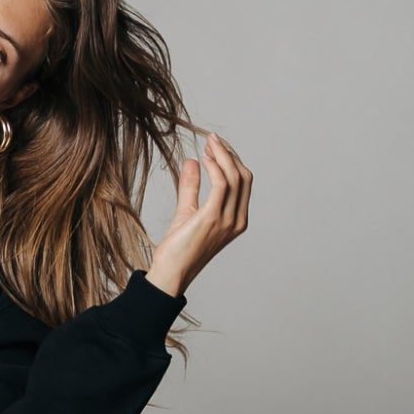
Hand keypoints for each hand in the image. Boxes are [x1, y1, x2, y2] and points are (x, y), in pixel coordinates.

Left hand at [146, 133, 251, 298]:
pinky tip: (204, 157)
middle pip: (244, 176)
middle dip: (229, 154)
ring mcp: (227, 221)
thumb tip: (192, 161)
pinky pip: (221, 184)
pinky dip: (215, 166)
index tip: (214, 146)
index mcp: (236, 220)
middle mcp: (237, 221)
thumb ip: (191, 187)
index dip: (231, 160)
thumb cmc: (177, 250)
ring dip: (221, 155)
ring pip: (235, 177)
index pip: (243, 183)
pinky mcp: (213, 218)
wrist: (170, 273)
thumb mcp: (186, 211)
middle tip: (211, 140)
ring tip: (208, 144)